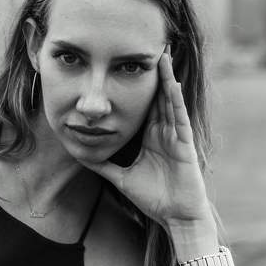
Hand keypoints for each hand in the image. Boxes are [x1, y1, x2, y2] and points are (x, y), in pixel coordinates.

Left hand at [78, 46, 214, 232]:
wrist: (174, 217)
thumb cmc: (153, 198)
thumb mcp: (120, 178)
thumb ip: (103, 166)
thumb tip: (81, 157)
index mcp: (151, 138)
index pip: (143, 107)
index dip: (138, 87)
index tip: (128, 68)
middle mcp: (164, 133)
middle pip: (157, 97)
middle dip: (154, 74)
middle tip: (147, 48)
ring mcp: (176, 136)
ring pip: (170, 102)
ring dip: (166, 78)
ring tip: (162, 55)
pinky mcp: (185, 144)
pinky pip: (179, 118)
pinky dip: (175, 101)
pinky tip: (171, 83)